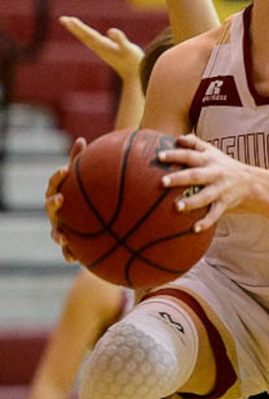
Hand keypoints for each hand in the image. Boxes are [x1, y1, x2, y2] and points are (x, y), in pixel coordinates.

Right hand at [45, 138, 85, 259]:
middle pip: (50, 208)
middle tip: (60, 199)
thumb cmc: (83, 199)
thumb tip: (81, 139)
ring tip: (63, 237)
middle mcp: (56, 214)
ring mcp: (60, 229)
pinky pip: (67, 253)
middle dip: (53, 204)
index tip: (65, 171)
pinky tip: (75, 259)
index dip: (57, 178)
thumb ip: (80, 163)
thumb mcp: (83, 181)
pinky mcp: (68, 246)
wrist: (88, 225)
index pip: (54, 185)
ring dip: (58, 235)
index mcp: (58, 195)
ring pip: (55, 233)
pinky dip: (69, 256)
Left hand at [59, 16, 143, 81]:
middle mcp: (101, 48)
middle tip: (62, 19)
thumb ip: (120, 40)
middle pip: (84, 36)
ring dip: (77, 30)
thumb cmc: (134, 62)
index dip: (80, 27)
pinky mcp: (106, 52)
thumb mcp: (128, 49)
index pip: (89, 35)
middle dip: (74, 27)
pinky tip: (85, 33)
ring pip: (87, 39)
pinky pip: (93, 41)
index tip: (70, 20)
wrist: (135, 77)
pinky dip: (86, 35)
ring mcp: (102, 51)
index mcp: (104, 46)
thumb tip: (111, 31)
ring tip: (68, 22)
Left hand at [157, 133, 253, 231]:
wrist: (251, 182)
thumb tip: (177, 138)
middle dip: (179, 178)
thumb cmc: (226, 165)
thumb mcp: (213, 151)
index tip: (159, 156)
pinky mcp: (224, 203)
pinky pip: (215, 214)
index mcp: (208, 160)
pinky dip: (206, 222)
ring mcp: (220, 189)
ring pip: (204, 196)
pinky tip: (195, 229)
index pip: (189, 155)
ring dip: (191, 202)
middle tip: (162, 181)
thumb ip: (195, 143)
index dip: (175, 155)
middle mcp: (214, 174)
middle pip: (194, 175)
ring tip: (177, 207)